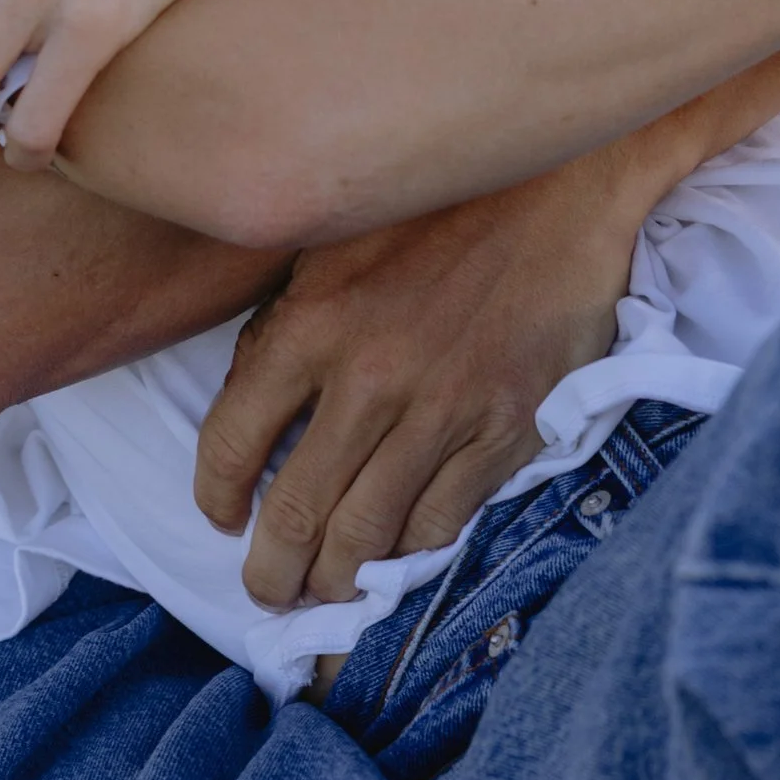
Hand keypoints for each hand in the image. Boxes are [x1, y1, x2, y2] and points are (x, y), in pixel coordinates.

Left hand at [194, 30, 779, 606]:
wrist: (562, 182)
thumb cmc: (439, 201)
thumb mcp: (334, 239)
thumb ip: (287, 320)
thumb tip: (253, 402)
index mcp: (310, 323)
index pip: (232, 442)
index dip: (217, 495)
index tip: (220, 516)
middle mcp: (368, 378)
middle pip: (296, 509)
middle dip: (272, 570)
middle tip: (266, 593)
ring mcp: (442, 411)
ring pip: (368, 533)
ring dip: (336, 580)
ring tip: (323, 597)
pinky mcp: (505, 430)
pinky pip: (443, 520)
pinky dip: (412, 552)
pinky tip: (397, 558)